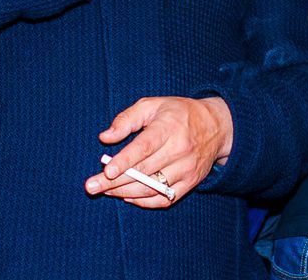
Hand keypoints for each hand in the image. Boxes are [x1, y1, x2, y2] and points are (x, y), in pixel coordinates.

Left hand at [85, 96, 233, 208]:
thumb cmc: (178, 113)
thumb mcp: (153, 105)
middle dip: (114, 181)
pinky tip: (127, 196)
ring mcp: (187, 169)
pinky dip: (144, 201)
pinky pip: (164, 199)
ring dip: (125, 192)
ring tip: (104, 191)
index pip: (145, 147)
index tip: (107, 170)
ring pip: (151, 188)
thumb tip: (105, 137)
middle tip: (91, 186)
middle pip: (143, 171)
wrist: (216, 126)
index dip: (125, 160)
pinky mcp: (190, 183)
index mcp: (169, 127)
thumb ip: (127, 119)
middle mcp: (180, 150)